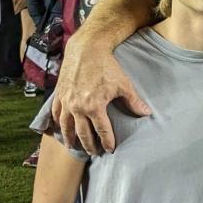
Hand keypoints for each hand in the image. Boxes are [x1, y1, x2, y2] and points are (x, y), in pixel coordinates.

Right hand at [52, 34, 149, 155]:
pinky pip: (55, 113)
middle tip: (94, 153)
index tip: (110, 150)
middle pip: (83, 133)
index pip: (102, 131)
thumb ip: (134, 101)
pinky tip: (59, 128)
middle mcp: (77, 108)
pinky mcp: (59, 94)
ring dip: (70, 138)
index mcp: (94, 107)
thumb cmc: (107, 66)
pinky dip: (57, 123)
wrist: (86, 49)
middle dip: (89, 145)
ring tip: (73, 147)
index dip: (107, 142)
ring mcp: (66, 101)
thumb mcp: (123, 84)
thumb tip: (147, 113)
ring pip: (66, 127)